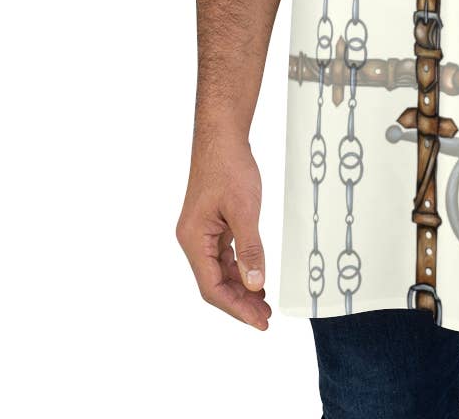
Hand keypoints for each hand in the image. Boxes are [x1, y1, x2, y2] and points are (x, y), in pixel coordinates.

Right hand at [176, 135, 271, 329]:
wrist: (222, 137)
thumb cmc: (228, 167)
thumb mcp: (245, 210)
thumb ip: (250, 249)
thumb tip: (256, 283)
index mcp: (193, 240)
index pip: (211, 287)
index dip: (235, 307)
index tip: (258, 320)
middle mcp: (194, 239)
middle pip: (214, 283)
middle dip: (240, 302)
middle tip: (265, 318)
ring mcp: (203, 232)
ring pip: (220, 271)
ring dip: (241, 288)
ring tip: (264, 304)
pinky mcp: (213, 224)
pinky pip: (225, 256)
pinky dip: (240, 269)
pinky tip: (256, 278)